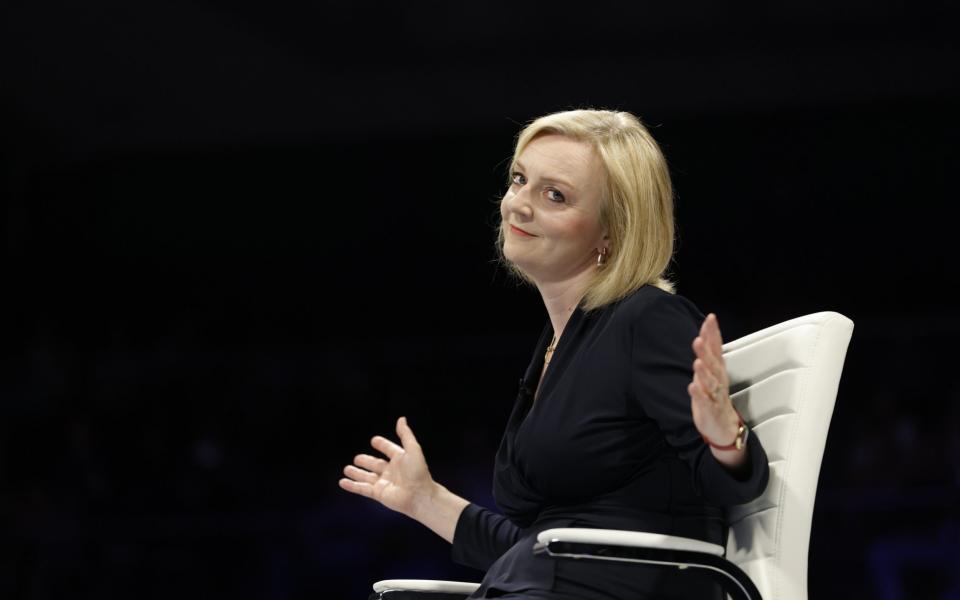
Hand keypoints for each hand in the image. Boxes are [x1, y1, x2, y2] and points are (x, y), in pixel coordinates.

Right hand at [339, 416, 435, 517]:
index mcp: (401, 459)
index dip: (383, 445)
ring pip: (367, 477)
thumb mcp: (413, 449)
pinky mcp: (378, 494)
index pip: (389, 450)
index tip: (374, 440)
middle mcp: (391, 471)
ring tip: (346, 469)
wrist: (419, 495)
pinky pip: (362, 489)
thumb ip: (405, 434)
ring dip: (357, 473)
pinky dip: (352, 486)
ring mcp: (384, 483)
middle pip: (376, 464)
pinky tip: (342, 482)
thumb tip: (401, 419)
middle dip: (366, 461)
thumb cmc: (418, 472)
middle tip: (357, 458)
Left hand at [688, 313, 742, 452]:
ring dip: (703, 372)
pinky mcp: (709, 409)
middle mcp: (717, 380)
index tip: (710, 318)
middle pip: (712, 363)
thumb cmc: (714, 396)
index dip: (713, 334)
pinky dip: (698, 395)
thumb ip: (708, 354)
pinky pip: (704, 401)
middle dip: (706, 351)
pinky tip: (692, 387)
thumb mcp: (710, 373)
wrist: (722, 426)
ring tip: (697, 362)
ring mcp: (714, 395)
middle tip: (699, 339)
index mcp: (717, 370)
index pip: (716, 348)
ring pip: (710, 382)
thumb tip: (704, 333)